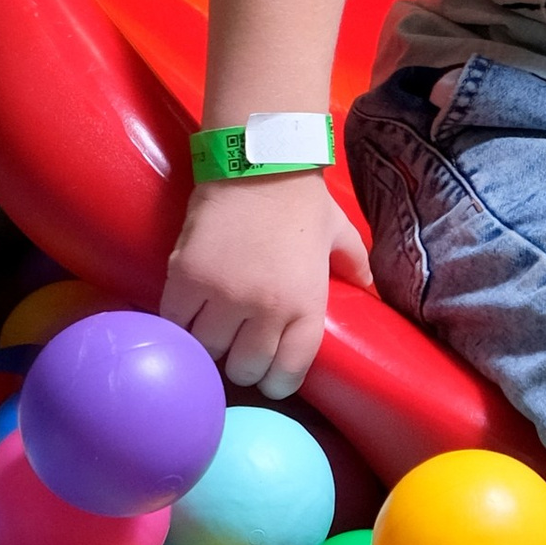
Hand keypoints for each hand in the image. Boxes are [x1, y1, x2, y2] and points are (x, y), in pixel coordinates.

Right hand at [162, 171, 372, 398]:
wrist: (258, 162)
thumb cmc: (302, 200)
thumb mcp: (340, 234)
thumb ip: (355, 265)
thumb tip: (369, 287)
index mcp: (307, 305)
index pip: (289, 372)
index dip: (277, 382)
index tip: (270, 378)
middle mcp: (266, 309)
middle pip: (244, 368)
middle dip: (242, 363)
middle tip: (237, 347)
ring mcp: (223, 296)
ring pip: (206, 349)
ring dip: (208, 344)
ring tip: (211, 329)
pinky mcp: (186, 279)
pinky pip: (175, 323)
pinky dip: (178, 323)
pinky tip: (186, 314)